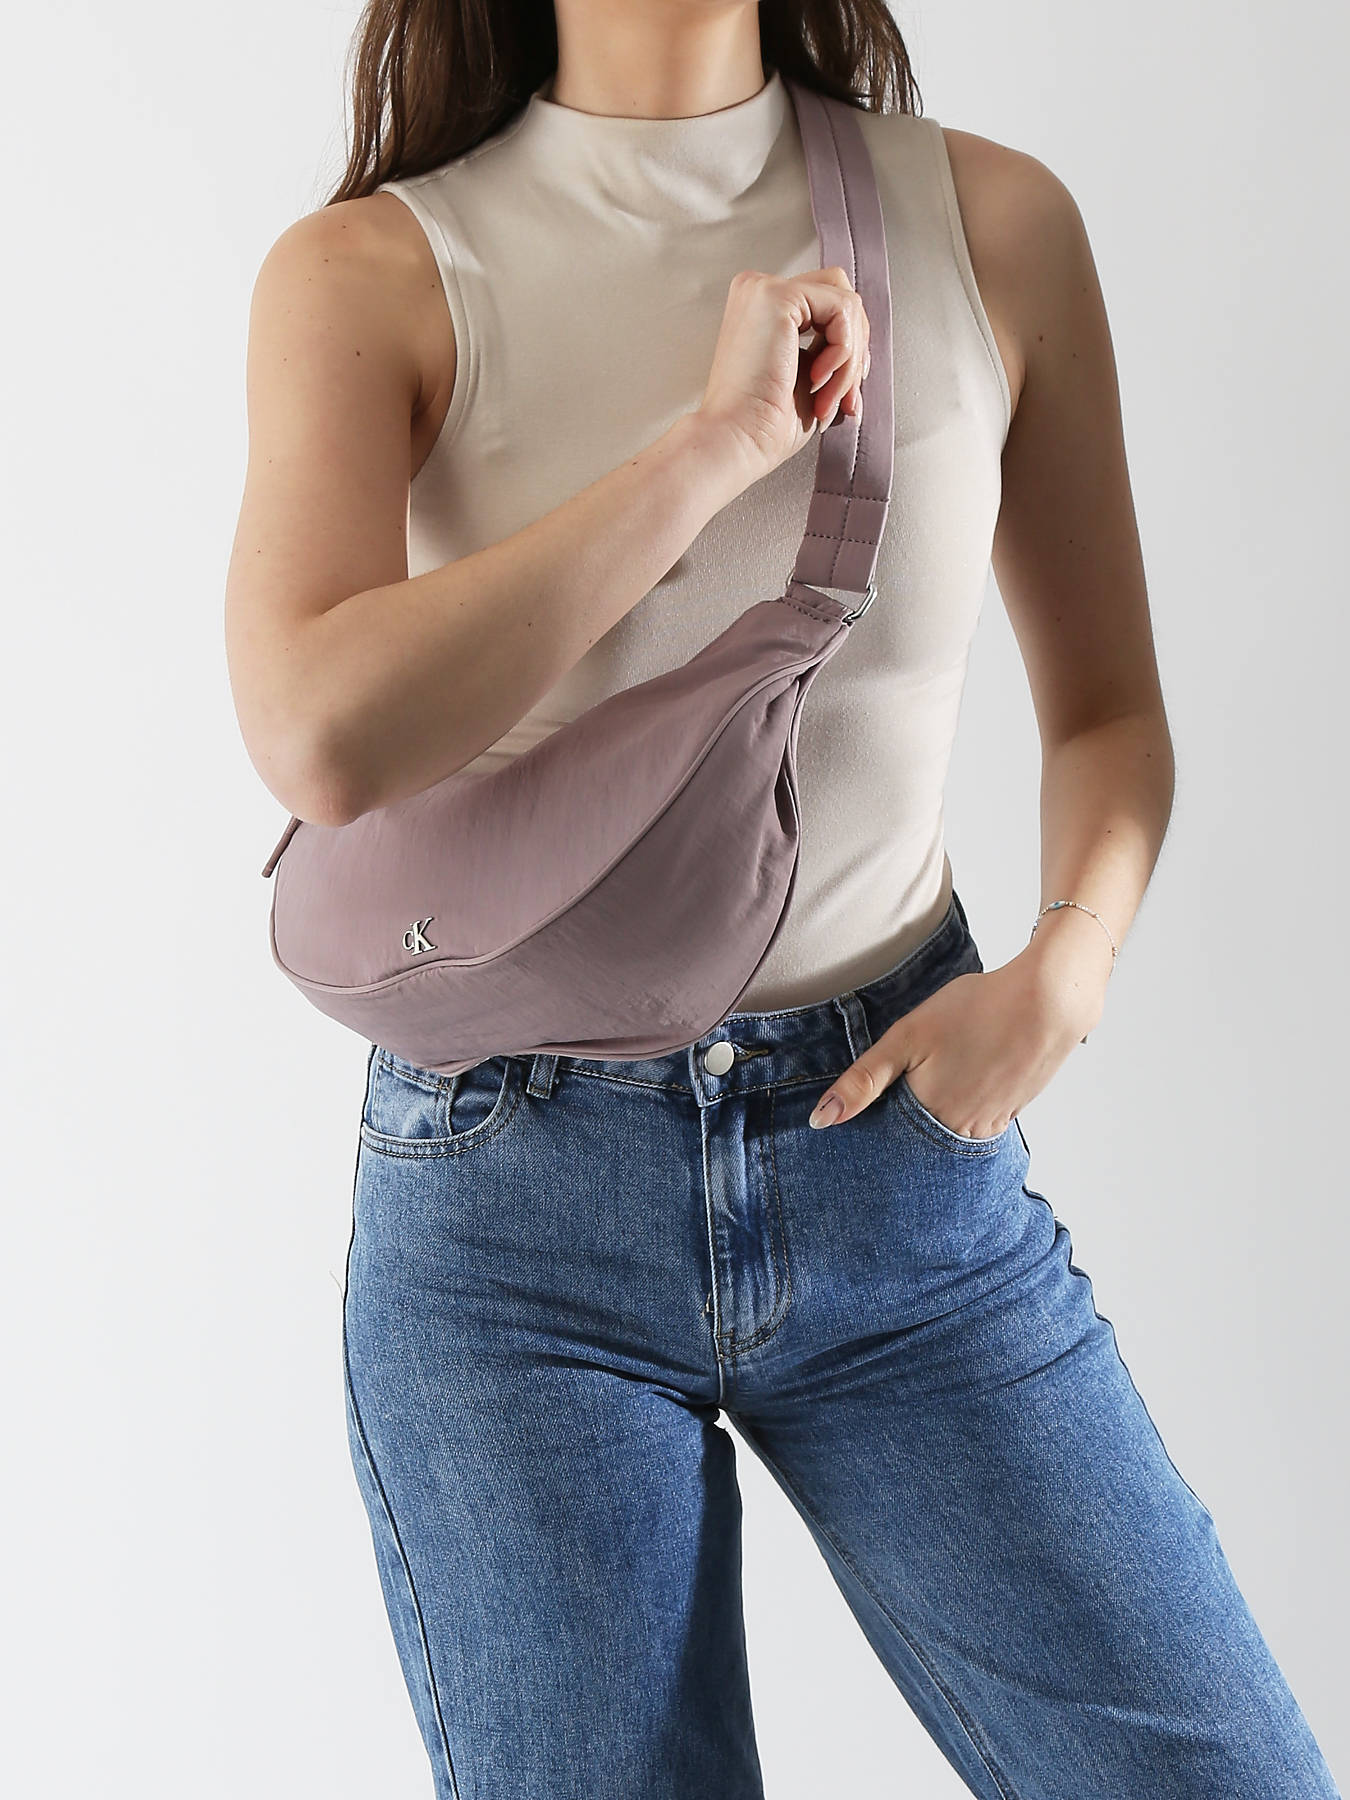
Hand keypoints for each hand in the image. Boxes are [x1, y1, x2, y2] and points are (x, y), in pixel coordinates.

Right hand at [695, 265, 871, 485]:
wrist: (738, 441)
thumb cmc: (764, 423)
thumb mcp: (808, 374)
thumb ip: (828, 347)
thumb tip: (863, 341)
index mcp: (762, 309)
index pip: (826, 302)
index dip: (849, 345)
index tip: (847, 391)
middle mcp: (759, 290)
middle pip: (839, 292)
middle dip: (855, 346)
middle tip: (846, 396)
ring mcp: (766, 288)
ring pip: (845, 303)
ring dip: (849, 359)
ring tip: (828, 396)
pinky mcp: (778, 296)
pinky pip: (842, 309)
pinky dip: (843, 352)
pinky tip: (818, 380)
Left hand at [807, 950, 1097, 1132]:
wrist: (1049, 1000)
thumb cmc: (976, 1009)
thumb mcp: (907, 1037)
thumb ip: (863, 1080)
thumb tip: (821, 1120)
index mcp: (929, 1115)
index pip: (887, 1143)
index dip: (872, 1130)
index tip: (861, 1120)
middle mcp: (960, 1131)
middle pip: (919, 1143)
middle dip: (902, 1131)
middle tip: (901, 1096)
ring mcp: (990, 1124)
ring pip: (948, 1135)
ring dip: (933, 1122)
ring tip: (933, 1084)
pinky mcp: (1011, 1112)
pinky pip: (976, 1125)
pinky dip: (962, 1112)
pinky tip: (962, 1082)